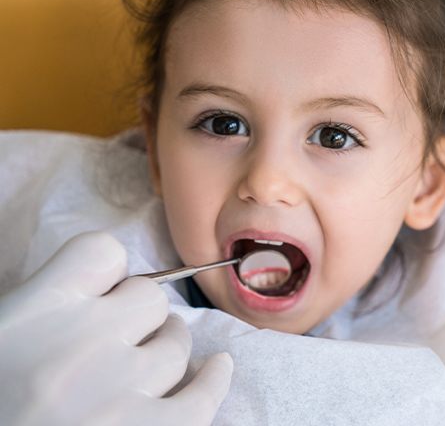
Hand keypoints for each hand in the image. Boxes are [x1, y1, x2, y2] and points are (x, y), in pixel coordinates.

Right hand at [0, 232, 232, 424]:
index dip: (106, 273)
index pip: (101, 252)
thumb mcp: (1, 342)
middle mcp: (80, 342)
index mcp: (33, 313)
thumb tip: (96, 294)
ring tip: (147, 365)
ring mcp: (118, 392)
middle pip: (147, 297)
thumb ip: (41, 311)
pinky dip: (213, 381)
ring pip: (175, 343)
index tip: (103, 292)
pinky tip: (217, 369)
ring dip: (166, 349)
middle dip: (138, 315)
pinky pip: (202, 397)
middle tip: (121, 338)